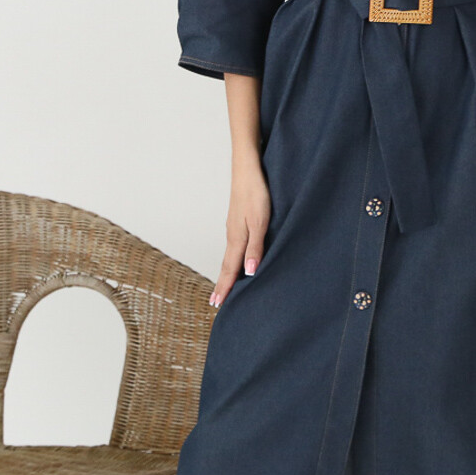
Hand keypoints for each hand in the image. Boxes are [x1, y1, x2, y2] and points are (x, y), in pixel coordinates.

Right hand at [209, 158, 271, 307]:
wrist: (248, 169)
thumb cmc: (256, 193)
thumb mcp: (260, 221)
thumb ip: (255, 247)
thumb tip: (249, 273)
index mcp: (237, 238)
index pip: (230, 268)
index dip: (225, 287)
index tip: (217, 305)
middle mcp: (232, 235)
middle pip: (226, 264)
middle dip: (222, 283)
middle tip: (215, 302)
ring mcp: (234, 226)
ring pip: (229, 255)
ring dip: (226, 272)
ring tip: (223, 285)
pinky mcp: (238, 219)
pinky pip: (234, 245)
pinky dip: (232, 258)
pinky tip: (236, 258)